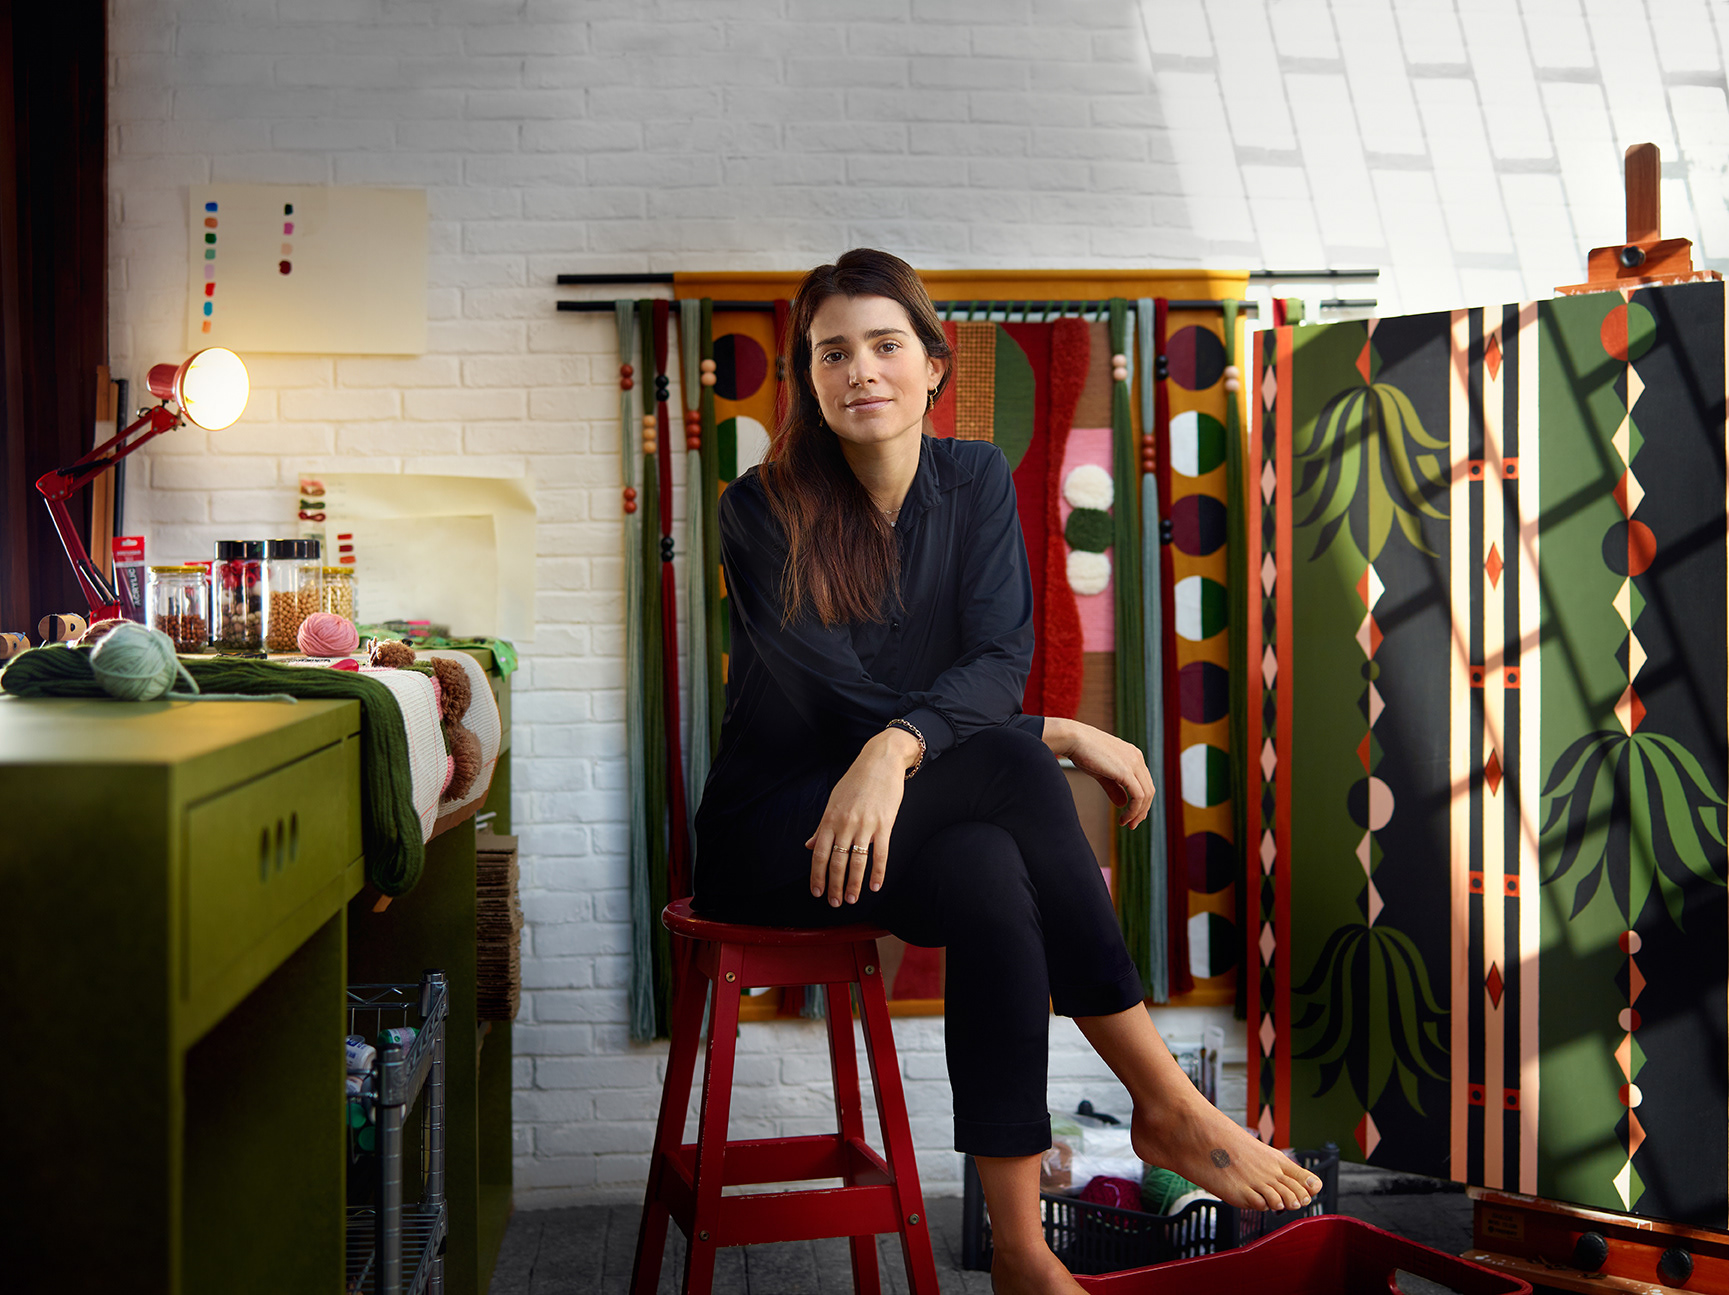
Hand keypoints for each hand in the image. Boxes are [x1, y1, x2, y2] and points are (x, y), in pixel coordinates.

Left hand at [804, 727, 919, 905]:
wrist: (880, 761)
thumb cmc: (856, 781)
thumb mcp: (834, 801)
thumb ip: (822, 826)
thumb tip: (809, 845)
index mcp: (830, 819)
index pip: (820, 854)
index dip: (817, 875)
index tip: (817, 892)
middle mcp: (845, 824)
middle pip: (837, 862)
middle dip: (835, 885)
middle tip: (835, 903)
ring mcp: (865, 825)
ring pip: (857, 861)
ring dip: (853, 884)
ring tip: (851, 899)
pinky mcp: (885, 824)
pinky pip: (881, 854)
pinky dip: (878, 872)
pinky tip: (875, 886)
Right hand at [1044, 717, 1154, 829]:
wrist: (1073, 738)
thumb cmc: (1083, 752)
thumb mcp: (1102, 772)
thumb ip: (1114, 787)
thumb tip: (1123, 804)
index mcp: (1133, 755)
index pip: (1145, 783)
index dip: (1141, 802)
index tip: (1130, 815)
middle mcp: (1137, 758)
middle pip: (1149, 790)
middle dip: (1142, 811)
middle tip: (1131, 824)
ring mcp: (1133, 763)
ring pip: (1146, 795)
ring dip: (1138, 813)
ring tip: (1127, 823)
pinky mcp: (1126, 771)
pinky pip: (1138, 796)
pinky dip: (1134, 810)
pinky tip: (1123, 818)